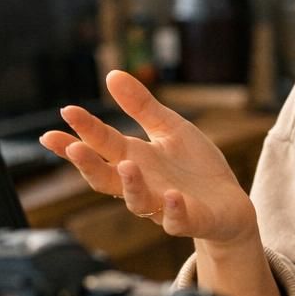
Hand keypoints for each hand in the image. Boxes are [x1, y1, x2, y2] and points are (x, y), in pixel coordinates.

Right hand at [39, 69, 256, 247]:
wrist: (229, 204)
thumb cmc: (194, 167)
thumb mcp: (169, 129)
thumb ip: (141, 106)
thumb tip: (111, 74)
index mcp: (135, 158)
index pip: (102, 144)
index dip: (82, 131)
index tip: (65, 113)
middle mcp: (143, 184)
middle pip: (106, 178)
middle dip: (89, 164)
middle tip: (74, 147)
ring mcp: (163, 206)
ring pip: (138, 201)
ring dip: (131, 185)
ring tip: (126, 165)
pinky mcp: (191, 220)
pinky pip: (177, 221)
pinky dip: (173, 210)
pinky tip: (172, 196)